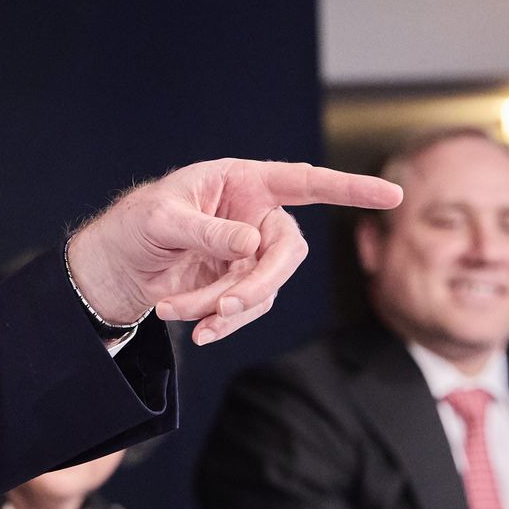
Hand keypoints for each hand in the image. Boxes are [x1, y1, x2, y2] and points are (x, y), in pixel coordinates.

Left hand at [65, 159, 402, 345]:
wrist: (116, 267)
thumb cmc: (136, 225)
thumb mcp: (162, 221)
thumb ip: (208, 231)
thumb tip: (250, 244)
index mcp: (243, 181)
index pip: (307, 182)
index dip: (349, 188)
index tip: (393, 194)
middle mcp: (255, 214)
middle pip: (288, 251)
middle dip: (260, 283)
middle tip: (226, 306)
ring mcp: (250, 253)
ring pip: (266, 288)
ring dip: (226, 307)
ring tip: (179, 313)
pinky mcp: (240, 285)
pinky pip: (249, 308)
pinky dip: (221, 321)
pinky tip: (195, 328)